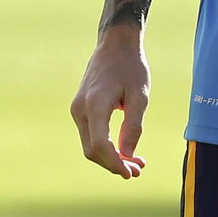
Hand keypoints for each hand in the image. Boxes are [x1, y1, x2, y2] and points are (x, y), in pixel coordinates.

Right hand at [70, 29, 150, 178]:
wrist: (115, 44)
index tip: (131, 173)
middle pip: (92, 150)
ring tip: (134, 163)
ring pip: (89, 145)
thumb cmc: (131, 66)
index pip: (100, 145)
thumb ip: (133, 125)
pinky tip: (123, 149)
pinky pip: (90, 134)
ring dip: (110, 157)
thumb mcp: (140, 94)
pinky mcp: (80, 108)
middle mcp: (80, 109)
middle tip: (138, 170)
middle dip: (114, 164)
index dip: (114, 163)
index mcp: (95, 104)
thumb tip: (127, 155)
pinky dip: (105, 145)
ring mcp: (77, 109)